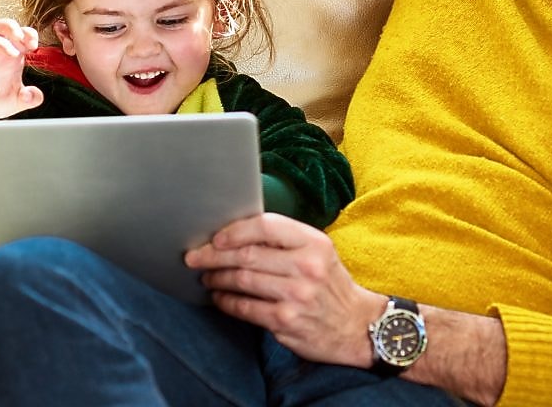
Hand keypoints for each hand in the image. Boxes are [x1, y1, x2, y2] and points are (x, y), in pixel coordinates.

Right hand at [0, 18, 44, 118]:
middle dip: (9, 27)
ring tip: (14, 55)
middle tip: (20, 37)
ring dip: (0, 43)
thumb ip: (31, 98)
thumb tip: (35, 96)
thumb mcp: (20, 100)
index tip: (34, 46)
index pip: (18, 33)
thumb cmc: (0, 97)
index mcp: (11, 54)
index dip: (27, 33)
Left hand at [184, 213, 382, 366]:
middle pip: (247, 254)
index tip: (215, 238)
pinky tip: (219, 298)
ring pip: (242, 280)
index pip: (266, 226)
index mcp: (313, 243)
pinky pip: (245, 308)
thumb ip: (284, 241)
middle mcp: (307, 267)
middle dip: (213, 256)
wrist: (356, 326)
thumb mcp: (318, 253)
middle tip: (194, 257)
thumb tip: (234, 234)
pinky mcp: (286, 321)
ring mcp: (297, 295)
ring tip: (207, 277)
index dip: (234, 230)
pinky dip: (226, 302)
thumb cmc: (329, 284)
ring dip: (217, 278)